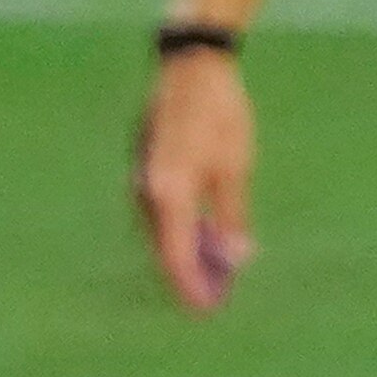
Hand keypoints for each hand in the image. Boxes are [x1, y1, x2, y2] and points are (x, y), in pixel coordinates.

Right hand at [133, 49, 257, 311]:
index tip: (207, 311)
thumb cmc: (220, 113)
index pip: (177, 258)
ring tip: (211, 269)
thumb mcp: (235, 168)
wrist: (192, 65)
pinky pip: (157, 210)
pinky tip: (199, 232)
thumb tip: (236, 260)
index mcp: (170, 195)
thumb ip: (232, 217)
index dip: (192, 288)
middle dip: (188, 275)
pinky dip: (176, 228)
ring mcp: (140, 179)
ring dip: (182, 252)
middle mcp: (147, 192)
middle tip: (214, 296)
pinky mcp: (143, 167)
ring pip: (159, 230)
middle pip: (164, 249)